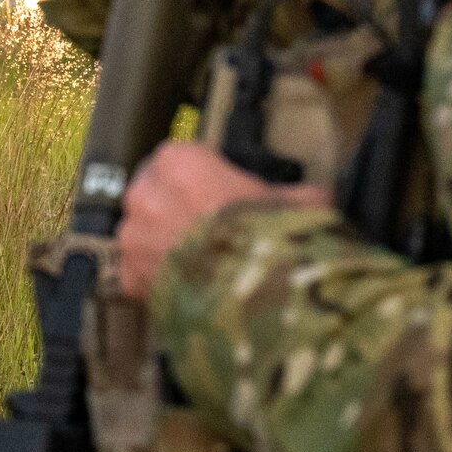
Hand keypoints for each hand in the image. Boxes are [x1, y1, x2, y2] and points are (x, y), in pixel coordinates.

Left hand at [118, 143, 329, 297]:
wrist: (255, 293)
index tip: (214, 194)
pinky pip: (138, 274)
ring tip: (199, 264)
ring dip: (162, 244)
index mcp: (180, 162)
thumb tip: (320, 197)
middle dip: (174, 210)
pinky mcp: (131, 275)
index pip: (178, 158)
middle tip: (207, 231)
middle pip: (153, 194)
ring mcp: (134, 236)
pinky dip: (157, 281)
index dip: (198, 178)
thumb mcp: (298, 202)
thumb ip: (297, 194)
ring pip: (142, 234)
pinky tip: (187, 289)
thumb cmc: (272, 239)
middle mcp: (146, 193)